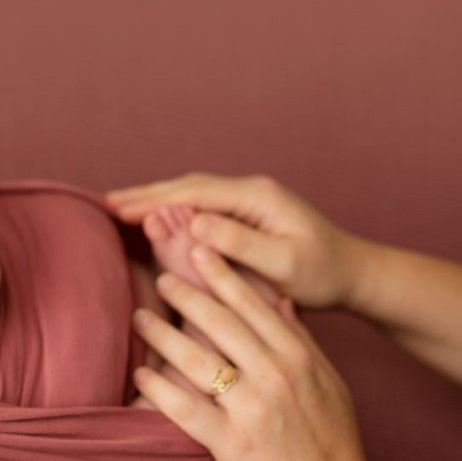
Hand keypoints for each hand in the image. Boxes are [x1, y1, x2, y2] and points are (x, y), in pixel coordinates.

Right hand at [106, 173, 372, 307]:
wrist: (355, 273)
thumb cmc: (324, 274)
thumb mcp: (284, 264)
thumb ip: (241, 243)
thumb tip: (195, 224)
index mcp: (257, 197)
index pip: (194, 194)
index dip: (153, 201)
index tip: (118, 209)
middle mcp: (252, 191)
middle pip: (188, 187)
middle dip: (146, 194)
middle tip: (106, 202)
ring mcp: (251, 200)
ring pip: (193, 193)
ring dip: (157, 198)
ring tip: (121, 206)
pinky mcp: (250, 214)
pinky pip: (203, 205)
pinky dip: (174, 208)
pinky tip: (158, 216)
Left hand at [131, 246, 417, 460]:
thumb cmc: (332, 443)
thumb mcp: (330, 383)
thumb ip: (304, 341)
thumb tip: (282, 301)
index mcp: (299, 359)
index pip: (254, 305)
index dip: (224, 275)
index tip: (200, 249)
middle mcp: (276, 377)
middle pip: (221, 324)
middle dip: (187, 295)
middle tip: (161, 276)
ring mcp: (253, 409)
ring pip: (197, 360)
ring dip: (163, 334)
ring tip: (141, 318)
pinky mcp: (231, 443)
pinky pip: (184, 408)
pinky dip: (158, 389)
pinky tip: (139, 374)